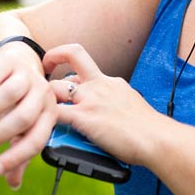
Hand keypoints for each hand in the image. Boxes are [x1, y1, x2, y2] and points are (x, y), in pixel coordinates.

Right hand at [0, 43, 57, 187]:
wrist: (18, 61)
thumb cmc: (21, 102)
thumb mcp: (23, 127)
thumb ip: (19, 152)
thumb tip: (13, 184)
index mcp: (49, 115)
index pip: (36, 140)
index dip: (15, 158)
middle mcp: (42, 95)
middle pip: (22, 118)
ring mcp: (28, 76)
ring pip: (8, 96)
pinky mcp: (11, 62)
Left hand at [44, 43, 164, 165]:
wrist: (156, 138)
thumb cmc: (149, 131)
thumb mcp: (131, 106)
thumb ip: (115, 106)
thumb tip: (107, 120)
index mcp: (112, 82)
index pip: (86, 67)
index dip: (70, 69)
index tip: (63, 73)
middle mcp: (100, 84)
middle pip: (72, 55)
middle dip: (53, 58)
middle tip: (42, 73)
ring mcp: (91, 99)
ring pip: (55, 87)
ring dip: (43, 98)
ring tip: (37, 111)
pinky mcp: (84, 118)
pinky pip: (54, 114)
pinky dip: (43, 121)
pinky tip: (39, 130)